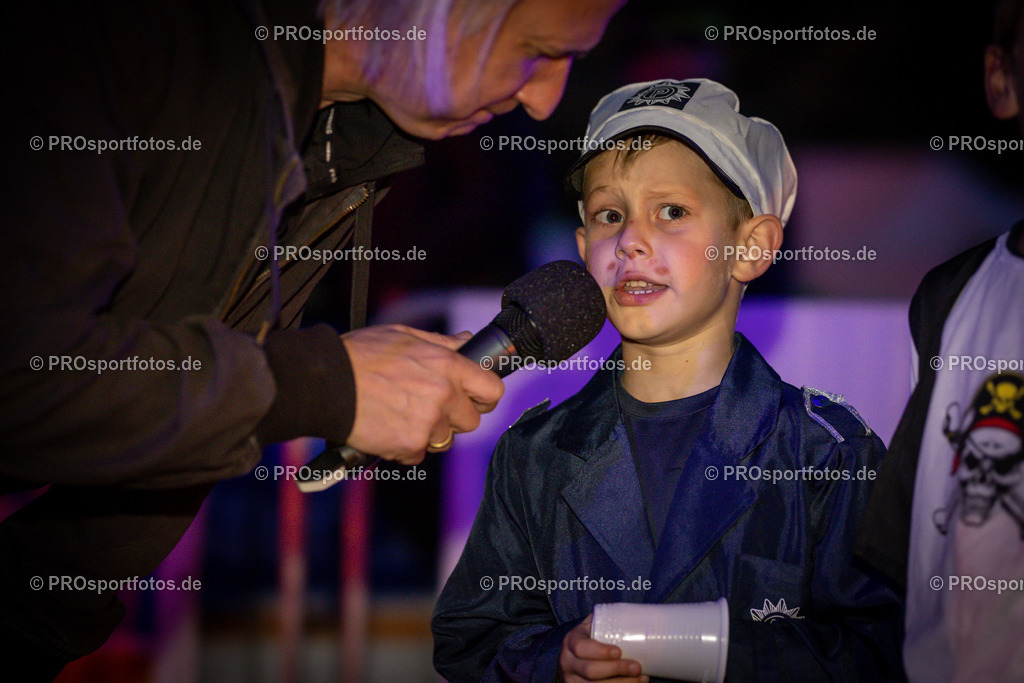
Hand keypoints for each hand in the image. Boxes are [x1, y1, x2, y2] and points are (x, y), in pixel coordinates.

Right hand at [341, 324, 503, 463]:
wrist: (325, 384)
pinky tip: (388, 428)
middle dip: (454, 417)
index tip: (474, 398)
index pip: (492, 389)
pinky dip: (405, 446)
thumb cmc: (360, 355)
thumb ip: (441, 342)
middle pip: (471, 421)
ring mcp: (428, 423)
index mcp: (447, 365)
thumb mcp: (404, 336)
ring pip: (445, 440)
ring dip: (429, 433)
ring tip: (401, 415)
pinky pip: (418, 454)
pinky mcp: (410, 445)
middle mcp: (444, 395)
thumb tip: (466, 340)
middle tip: (428, 407)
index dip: (484, 395)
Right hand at [559, 615, 647, 682]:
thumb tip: (635, 618)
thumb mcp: (590, 627)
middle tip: (637, 667)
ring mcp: (572, 680)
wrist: (573, 659)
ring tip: (641, 678)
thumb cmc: (590, 639)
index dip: (600, 651)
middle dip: (616, 670)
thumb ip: (604, 622)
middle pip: (590, 671)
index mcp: (571, 642)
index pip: (581, 648)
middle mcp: (567, 663)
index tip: (619, 652)